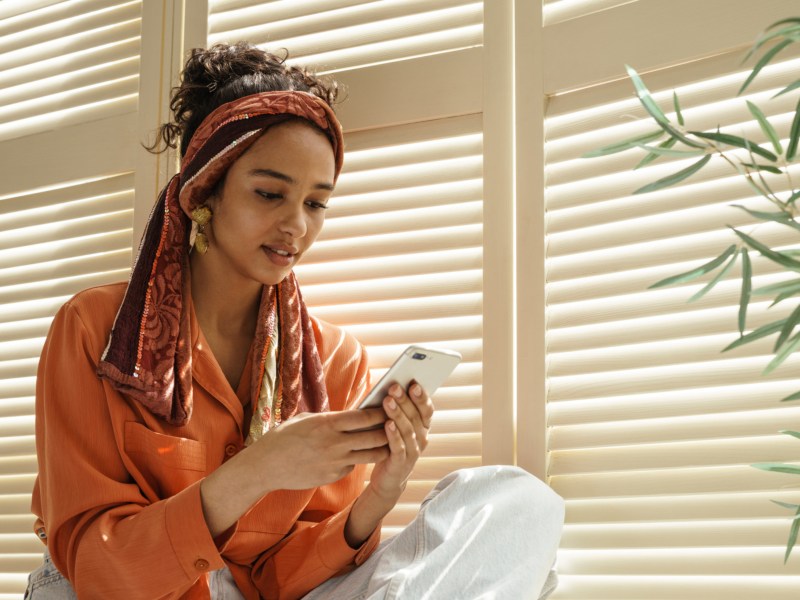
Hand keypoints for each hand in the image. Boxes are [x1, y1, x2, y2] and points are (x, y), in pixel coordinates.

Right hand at [200, 408, 388, 537]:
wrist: (265, 465)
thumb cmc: (285, 437)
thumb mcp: (308, 419)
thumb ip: (332, 418)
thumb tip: (355, 413)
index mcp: (328, 424)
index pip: (365, 417)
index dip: (382, 412)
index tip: (392, 406)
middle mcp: (335, 443)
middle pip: (375, 437)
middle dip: (389, 430)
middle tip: (399, 423)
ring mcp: (335, 462)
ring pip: (371, 455)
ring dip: (382, 447)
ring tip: (390, 440)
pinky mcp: (333, 476)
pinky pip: (353, 466)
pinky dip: (358, 460)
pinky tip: (358, 454)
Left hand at [367, 380, 433, 502]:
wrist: (388, 478)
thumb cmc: (391, 444)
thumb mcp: (398, 425)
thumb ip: (398, 409)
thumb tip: (391, 386)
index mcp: (423, 427)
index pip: (427, 409)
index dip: (422, 397)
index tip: (414, 383)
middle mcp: (422, 438)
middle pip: (416, 417)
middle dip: (405, 400)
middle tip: (394, 387)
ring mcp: (413, 451)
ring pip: (408, 430)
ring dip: (398, 414)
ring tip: (387, 401)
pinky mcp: (401, 463)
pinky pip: (399, 447)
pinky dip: (394, 435)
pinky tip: (387, 424)